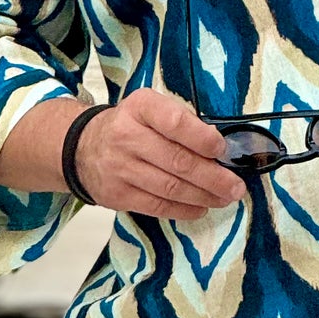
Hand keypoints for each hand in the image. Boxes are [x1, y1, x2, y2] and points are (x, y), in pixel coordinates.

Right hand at [75, 91, 245, 219]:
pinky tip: (201, 207)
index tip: (223, 150)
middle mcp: (127, 137)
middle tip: (236, 186)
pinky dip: (184, 209)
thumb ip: (179, 120)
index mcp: (140, 107)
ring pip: (170, 188)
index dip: (202, 138)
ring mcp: (121, 169)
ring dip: (203, 196)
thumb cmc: (130, 124)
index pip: (175, 122)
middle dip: (212, 176)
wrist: (82, 148)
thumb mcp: (150, 108)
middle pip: (177, 161)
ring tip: (225, 198)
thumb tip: (218, 145)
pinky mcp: (118, 196)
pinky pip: (157, 206)